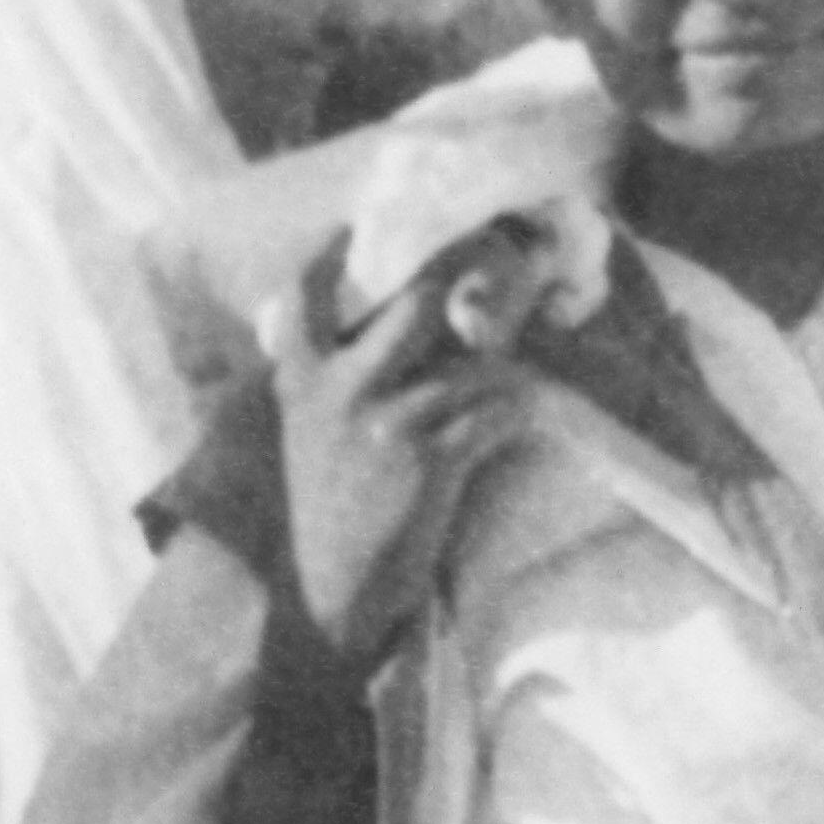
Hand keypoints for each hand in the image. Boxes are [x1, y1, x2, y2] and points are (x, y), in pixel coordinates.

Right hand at [279, 241, 523, 653]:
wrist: (323, 597)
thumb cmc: (323, 520)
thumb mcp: (308, 440)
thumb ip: (334, 385)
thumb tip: (392, 342)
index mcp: (300, 382)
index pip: (303, 297)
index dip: (328, 257)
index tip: (351, 225)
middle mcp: (340, 389)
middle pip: (417, 301)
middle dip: (468, 281)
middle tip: (507, 274)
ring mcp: (387, 421)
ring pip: (475, 362)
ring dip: (509, 371)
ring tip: (522, 377)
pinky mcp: (430, 460)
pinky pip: (497, 413)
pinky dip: (518, 413)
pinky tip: (523, 417)